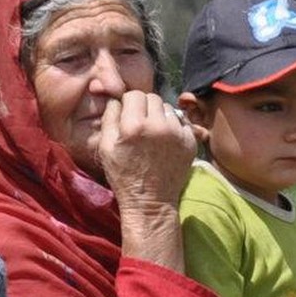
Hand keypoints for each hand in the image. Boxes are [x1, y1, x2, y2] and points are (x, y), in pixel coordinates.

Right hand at [95, 91, 197, 216]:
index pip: (134, 95)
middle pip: (152, 97)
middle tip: (140, 124)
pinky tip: (165, 142)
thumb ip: (109, 118)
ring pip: (168, 108)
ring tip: (154, 134)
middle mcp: (157, 125)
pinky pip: (181, 122)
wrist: (151, 202)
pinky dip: (173, 127)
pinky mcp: (190, 141)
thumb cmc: (123, 176)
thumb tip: (116, 99)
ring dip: (160, 115)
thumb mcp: (105, 148)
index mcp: (133, 126)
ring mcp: (177, 133)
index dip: (129, 103)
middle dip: (145, 107)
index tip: (128, 115)